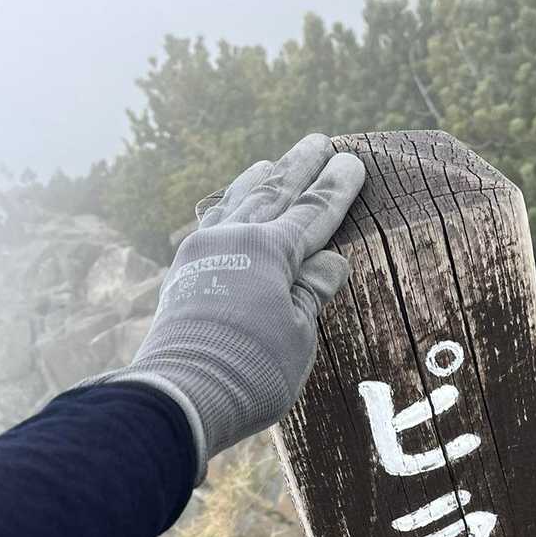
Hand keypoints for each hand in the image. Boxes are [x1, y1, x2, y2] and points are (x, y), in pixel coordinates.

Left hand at [86, 133, 365, 482]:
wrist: (182, 395)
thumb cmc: (251, 371)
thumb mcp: (297, 335)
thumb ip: (311, 291)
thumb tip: (331, 261)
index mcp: (270, 251)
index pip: (313, 213)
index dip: (336, 189)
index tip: (353, 163)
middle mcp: (234, 239)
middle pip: (274, 194)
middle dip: (299, 167)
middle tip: (319, 141)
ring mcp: (203, 253)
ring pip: (236, 202)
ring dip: (259, 180)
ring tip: (271, 163)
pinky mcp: (182, 274)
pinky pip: (210, 225)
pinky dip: (225, 208)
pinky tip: (227, 206)